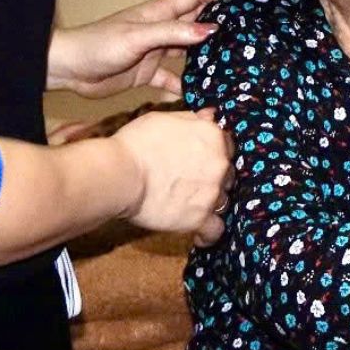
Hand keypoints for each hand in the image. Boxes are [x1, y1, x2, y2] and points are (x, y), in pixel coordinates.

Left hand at [47, 0, 234, 97]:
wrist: (67, 68)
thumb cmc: (98, 45)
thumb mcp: (137, 37)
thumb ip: (172, 33)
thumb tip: (211, 30)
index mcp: (159, 12)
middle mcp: (160, 28)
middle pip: (198, 20)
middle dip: (222, 23)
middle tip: (248, 34)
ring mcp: (154, 51)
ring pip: (189, 50)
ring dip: (208, 56)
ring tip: (233, 65)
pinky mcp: (146, 73)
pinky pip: (173, 79)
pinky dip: (186, 86)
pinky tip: (201, 96)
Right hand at [110, 108, 229, 244]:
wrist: (121, 173)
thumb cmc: (136, 143)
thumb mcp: (164, 118)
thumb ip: (192, 119)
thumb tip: (210, 116)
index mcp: (213, 136)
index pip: (227, 145)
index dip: (215, 153)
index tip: (202, 159)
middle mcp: (219, 164)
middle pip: (228, 173)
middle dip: (214, 178)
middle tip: (192, 181)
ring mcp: (212, 193)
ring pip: (223, 200)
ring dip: (210, 202)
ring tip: (190, 204)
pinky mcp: (200, 218)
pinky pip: (215, 230)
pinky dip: (208, 233)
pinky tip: (200, 233)